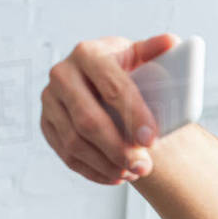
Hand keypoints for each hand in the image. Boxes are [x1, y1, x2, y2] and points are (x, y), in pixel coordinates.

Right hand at [41, 33, 179, 184]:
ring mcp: (50, 101)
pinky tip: (117, 176)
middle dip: (119, 149)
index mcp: (88, 54)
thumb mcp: (142, 58)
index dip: (134, 116)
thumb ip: (156, 52)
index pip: (112, 88)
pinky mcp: (46, 124)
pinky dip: (94, 171)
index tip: (151, 140)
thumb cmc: (128, 72)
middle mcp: (62, 75)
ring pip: (75, 143)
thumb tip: (171, 42)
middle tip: (144, 166)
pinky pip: (67, 155)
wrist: (105, 85)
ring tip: (134, 172)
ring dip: (107, 164)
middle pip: (88, 120)